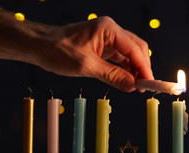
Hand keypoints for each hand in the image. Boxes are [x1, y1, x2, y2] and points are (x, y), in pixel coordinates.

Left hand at [37, 16, 153, 91]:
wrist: (39, 46)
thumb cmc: (57, 51)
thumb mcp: (86, 66)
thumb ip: (112, 76)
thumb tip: (132, 86)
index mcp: (108, 29)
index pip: (134, 49)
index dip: (144, 67)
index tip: (149, 83)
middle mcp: (110, 30)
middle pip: (136, 48)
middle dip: (142, 67)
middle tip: (144, 87)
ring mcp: (106, 38)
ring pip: (129, 53)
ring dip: (135, 69)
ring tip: (136, 86)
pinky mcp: (102, 46)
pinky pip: (119, 57)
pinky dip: (125, 68)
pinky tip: (127, 79)